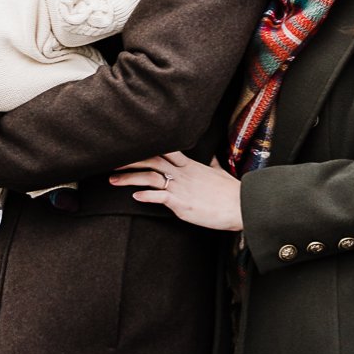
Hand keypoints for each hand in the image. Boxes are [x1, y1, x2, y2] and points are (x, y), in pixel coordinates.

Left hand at [111, 149, 242, 231]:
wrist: (241, 205)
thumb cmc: (230, 191)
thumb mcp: (219, 172)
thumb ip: (211, 163)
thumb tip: (210, 155)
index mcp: (191, 165)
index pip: (165, 151)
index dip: (147, 149)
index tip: (131, 148)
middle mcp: (183, 173)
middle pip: (152, 160)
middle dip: (130, 160)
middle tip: (112, 161)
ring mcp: (181, 187)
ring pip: (150, 177)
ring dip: (129, 178)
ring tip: (113, 181)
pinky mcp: (181, 203)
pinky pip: (159, 196)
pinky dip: (145, 196)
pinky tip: (135, 197)